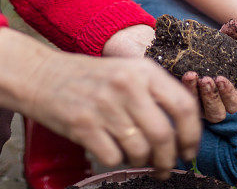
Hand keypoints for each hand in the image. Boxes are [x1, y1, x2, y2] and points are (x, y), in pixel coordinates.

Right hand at [0, 28, 200, 177]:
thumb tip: (182, 131)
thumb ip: (154, 93)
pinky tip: (111, 151)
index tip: (190, 149)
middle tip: (165, 166)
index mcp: (143, 70)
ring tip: (137, 158)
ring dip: (142, 162)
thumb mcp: (127, 71)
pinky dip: (117, 161)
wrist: (43, 75)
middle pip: (164, 135)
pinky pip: (114, 158)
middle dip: (169, 158)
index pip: (183, 106)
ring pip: (141, 150)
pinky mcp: (85, 126)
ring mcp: (105, 106)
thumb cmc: (91, 77)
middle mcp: (127, 86)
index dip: (192, 134)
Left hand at [104, 23, 236, 123]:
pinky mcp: (177, 102)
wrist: (159, 45)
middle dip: (215, 96)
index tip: (222, 78)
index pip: (235, 101)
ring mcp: (193, 105)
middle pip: (220, 112)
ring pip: (203, 113)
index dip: (231, 93)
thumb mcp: (210, 40)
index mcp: (224, 91)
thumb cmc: (192, 46)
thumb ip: (227, 34)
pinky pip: (184, 103)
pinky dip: (185, 90)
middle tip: (207, 79)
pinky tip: (182, 75)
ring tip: (193, 76)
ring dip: (200, 96)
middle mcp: (211, 102)